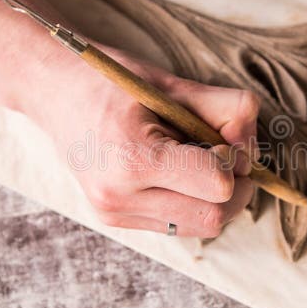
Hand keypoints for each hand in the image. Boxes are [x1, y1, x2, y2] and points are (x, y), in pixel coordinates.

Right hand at [22, 43, 260, 237]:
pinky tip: (176, 171)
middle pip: (215, 216)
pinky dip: (192, 201)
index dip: (234, 158)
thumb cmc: (112, 81)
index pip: (218, 185)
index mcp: (134, 159)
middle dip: (234, 185)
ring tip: (196, 158)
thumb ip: (224, 109)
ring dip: (215, 197)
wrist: (53, 92)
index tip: (222, 133)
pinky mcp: (116, 220)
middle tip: (220, 149)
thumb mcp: (171, 84)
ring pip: (201, 227)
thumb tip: (252, 148)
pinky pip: (178, 224)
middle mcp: (121, 197)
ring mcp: (116, 214)